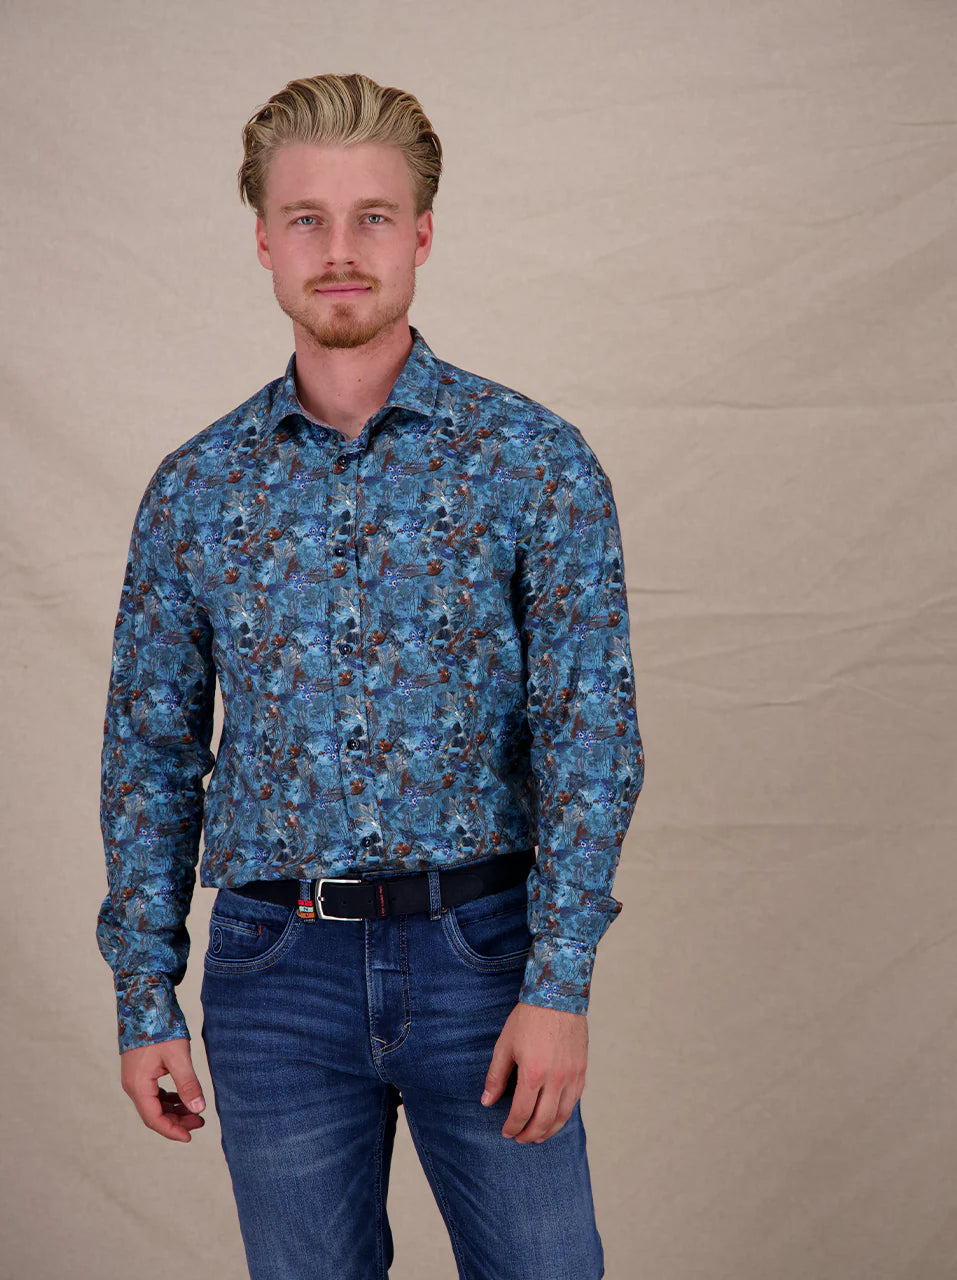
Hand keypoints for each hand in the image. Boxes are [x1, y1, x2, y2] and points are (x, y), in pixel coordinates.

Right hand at [120, 1037, 206, 1142]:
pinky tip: (182, 1096)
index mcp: (138, 1085)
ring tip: (195, 1111)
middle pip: (154, 1114)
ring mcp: (134, 1078)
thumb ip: (188, 1084)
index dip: (172, 1131)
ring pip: (154, 1104)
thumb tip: (199, 1109)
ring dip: (173, 1110)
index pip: (154, 1119)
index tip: (190, 1136)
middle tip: (200, 1122)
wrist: (144, 1001)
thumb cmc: (160, 1027)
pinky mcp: (139, 1071)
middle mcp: (132, 1085)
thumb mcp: (178, 1056)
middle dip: (176, 1121)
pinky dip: (168, 1099)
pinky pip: (153, 1093)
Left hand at [480, 1001, 587, 1143]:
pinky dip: (564, 1114)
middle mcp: (555, 1079)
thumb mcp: (505, 1045)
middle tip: (520, 1139)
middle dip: (529, 1135)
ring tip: (538, 1136)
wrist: (557, 996)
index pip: (522, 1113)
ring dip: (549, 1130)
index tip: (506, 1132)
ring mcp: (572, 1076)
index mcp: (533, 1073)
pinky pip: (574, 1101)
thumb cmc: (528, 1018)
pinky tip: (555, 1117)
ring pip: (562, 1115)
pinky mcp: (582, 1070)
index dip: (512, 1127)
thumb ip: (496, 1076)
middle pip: (543, 1120)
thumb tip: (487, 1101)